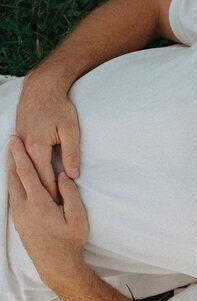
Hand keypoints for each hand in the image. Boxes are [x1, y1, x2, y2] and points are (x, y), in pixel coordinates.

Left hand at [7, 135, 88, 289]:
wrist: (56, 265)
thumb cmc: (70, 241)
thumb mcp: (78, 216)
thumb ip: (70, 194)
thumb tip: (64, 175)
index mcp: (38, 203)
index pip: (26, 172)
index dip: (20, 154)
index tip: (15, 140)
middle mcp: (24, 207)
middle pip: (13, 176)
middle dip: (12, 157)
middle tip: (11, 140)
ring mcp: (18, 215)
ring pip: (10, 186)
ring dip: (10, 169)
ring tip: (11, 155)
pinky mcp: (18, 221)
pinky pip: (12, 196)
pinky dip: (12, 183)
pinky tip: (14, 179)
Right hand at [16, 69, 80, 201]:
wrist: (42, 87)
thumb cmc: (59, 107)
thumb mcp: (71, 130)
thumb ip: (72, 153)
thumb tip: (73, 175)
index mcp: (37, 147)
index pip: (44, 179)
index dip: (52, 195)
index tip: (59, 210)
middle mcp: (24, 147)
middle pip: (32, 177)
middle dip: (42, 194)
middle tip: (51, 213)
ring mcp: (19, 142)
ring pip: (24, 170)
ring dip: (31, 184)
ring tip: (39, 202)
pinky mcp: (19, 138)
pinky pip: (20, 160)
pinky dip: (25, 172)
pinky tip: (30, 182)